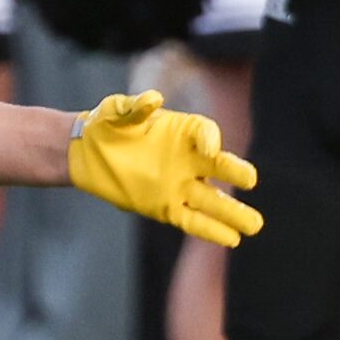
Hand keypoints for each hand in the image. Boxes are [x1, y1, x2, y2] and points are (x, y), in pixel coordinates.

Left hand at [67, 90, 261, 246]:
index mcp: (182, 132)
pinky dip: (210, 231)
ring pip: (211, 200)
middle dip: (237, 174)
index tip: (208, 149)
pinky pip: (192, 220)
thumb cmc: (105, 124)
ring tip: (254, 226)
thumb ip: (133, 107)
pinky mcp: (165, 207)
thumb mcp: (115, 110)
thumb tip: (154, 99)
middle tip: (250, 181)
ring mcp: (178, 185)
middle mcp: (188, 159)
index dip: (210, 139)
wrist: (85, 151)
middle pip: (221, 168)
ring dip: (233, 213)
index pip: (206, 132)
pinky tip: (232, 240)